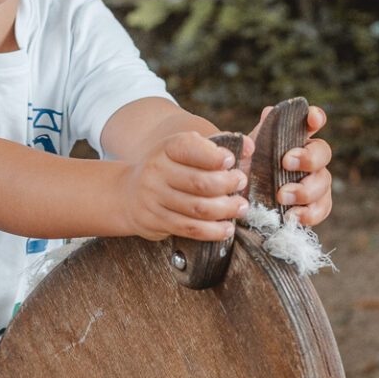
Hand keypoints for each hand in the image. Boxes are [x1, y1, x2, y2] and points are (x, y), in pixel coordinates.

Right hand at [121, 130, 249, 241]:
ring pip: (197, 208)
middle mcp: (157, 171)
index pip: (190, 148)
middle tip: (242, 183)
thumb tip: (250, 147)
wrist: (128, 194)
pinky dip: (212, 231)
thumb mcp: (183, 151)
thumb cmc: (168, 169)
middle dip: (227, 184)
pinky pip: (189, 228)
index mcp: (166, 148)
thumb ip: (215, 149)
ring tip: (240, 207)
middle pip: (199, 182)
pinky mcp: (156, 220)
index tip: (231, 160)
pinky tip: (227, 228)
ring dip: (225, 209)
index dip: (214, 156)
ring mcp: (154, 197)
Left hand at [248, 103, 332, 227]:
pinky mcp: (314, 206)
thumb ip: (257, 135)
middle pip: (323, 153)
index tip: (313, 118)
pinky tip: (292, 217)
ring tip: (281, 197)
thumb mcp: (246, 153)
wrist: (240, 202)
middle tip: (285, 163)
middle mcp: (310, 158)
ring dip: (305, 190)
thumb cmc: (246, 171)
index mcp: (296, 138)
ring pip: (324, 182)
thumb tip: (267, 113)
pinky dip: (309, 214)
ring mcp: (316, 182)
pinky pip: (322, 209)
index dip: (316, 118)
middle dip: (308, 158)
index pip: (313, 122)